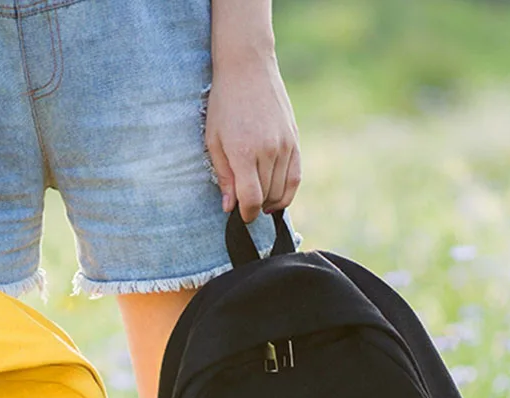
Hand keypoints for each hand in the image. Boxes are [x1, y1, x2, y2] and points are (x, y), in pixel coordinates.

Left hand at [205, 47, 300, 223]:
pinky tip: (277, 197)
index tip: (240, 216)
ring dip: (270, 201)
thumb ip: (224, 176)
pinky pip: (295, 176)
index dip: (245, 214)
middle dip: (254, 206)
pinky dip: (287, 192)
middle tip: (244, 205)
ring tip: (259, 200)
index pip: (251, 198)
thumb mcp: (213, 141)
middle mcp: (268, 151)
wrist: (248, 68)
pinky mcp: (295, 140)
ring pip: (282, 190)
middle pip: (266, 196)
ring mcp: (285, 145)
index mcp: (244, 152)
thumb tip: (229, 207)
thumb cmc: (224, 104)